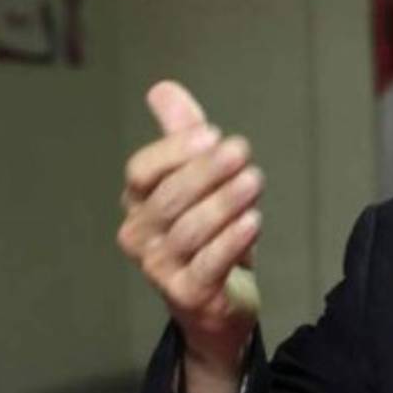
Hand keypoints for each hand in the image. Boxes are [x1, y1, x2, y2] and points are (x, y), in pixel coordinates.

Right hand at [117, 81, 263, 373]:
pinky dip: (232, 241)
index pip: (143, 171)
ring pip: (191, 230)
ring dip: (226, 202)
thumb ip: (183, 137)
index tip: (213, 134)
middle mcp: (140, 236)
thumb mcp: (197, 183)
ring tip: (255, 181)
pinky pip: (209, 264)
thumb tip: (163, 88)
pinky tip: (254, 221)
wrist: (217, 304)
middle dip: (208, 172)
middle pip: (170, 197)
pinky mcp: (188, 294)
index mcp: (137, 203)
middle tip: (243, 152)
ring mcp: (160, 269)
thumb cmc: (206, 237)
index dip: (175, 151)